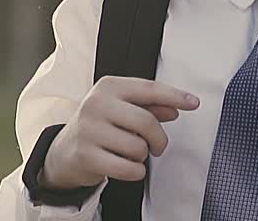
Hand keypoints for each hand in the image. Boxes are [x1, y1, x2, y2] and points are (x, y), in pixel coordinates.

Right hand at [41, 76, 199, 189]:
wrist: (63, 152)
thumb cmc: (99, 127)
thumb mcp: (121, 109)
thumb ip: (149, 107)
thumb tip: (175, 108)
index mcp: (109, 86)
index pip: (149, 88)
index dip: (175, 95)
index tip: (193, 103)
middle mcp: (97, 104)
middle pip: (147, 122)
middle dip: (159, 139)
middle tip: (158, 146)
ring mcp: (89, 129)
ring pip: (138, 147)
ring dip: (142, 156)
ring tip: (131, 153)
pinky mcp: (86, 155)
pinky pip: (128, 168)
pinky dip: (136, 171)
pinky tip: (129, 167)